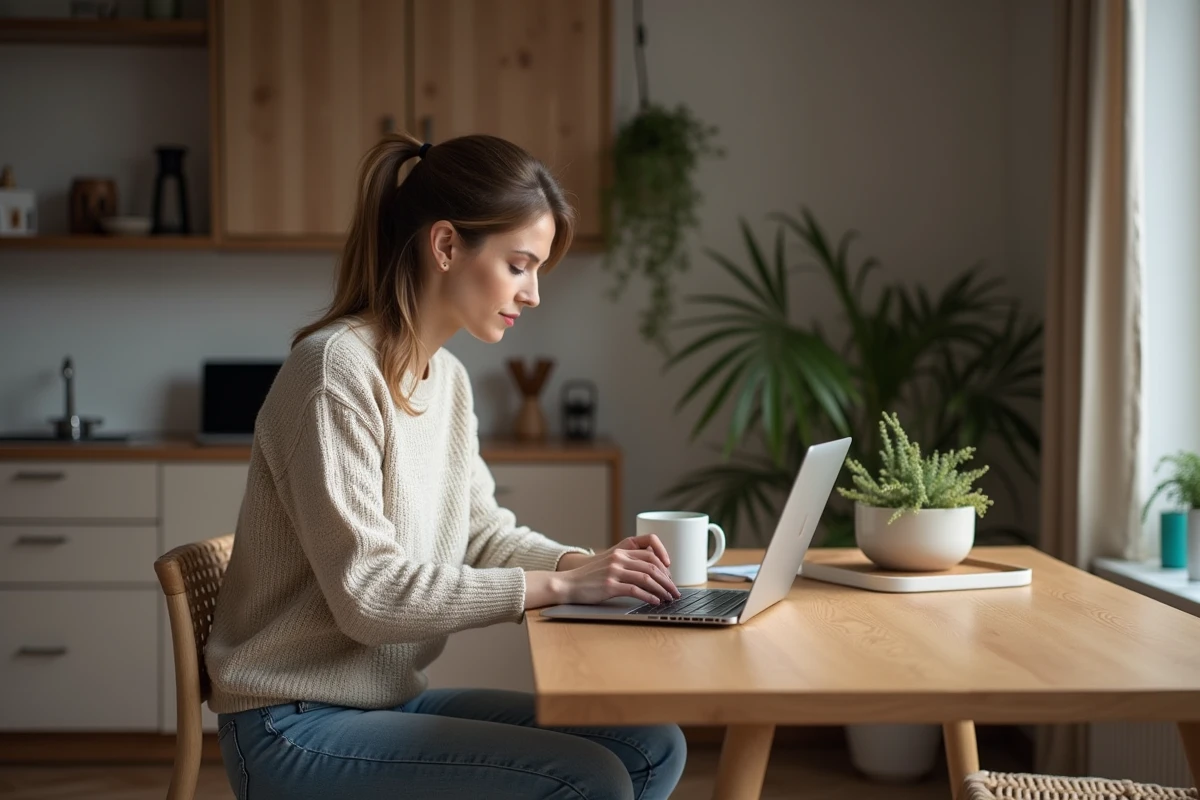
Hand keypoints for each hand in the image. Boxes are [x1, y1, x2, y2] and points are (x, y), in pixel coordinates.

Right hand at [554, 535, 680, 605]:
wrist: (567, 584)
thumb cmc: (589, 578)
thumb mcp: (608, 564)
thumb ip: (625, 564)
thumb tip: (648, 575)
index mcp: (620, 551)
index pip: (650, 554)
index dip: (664, 565)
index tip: (670, 577)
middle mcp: (618, 558)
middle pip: (652, 567)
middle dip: (667, 580)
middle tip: (675, 591)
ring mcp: (614, 571)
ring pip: (646, 578)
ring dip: (661, 590)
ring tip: (669, 598)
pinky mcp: (609, 585)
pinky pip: (635, 590)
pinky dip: (648, 597)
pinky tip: (655, 602)